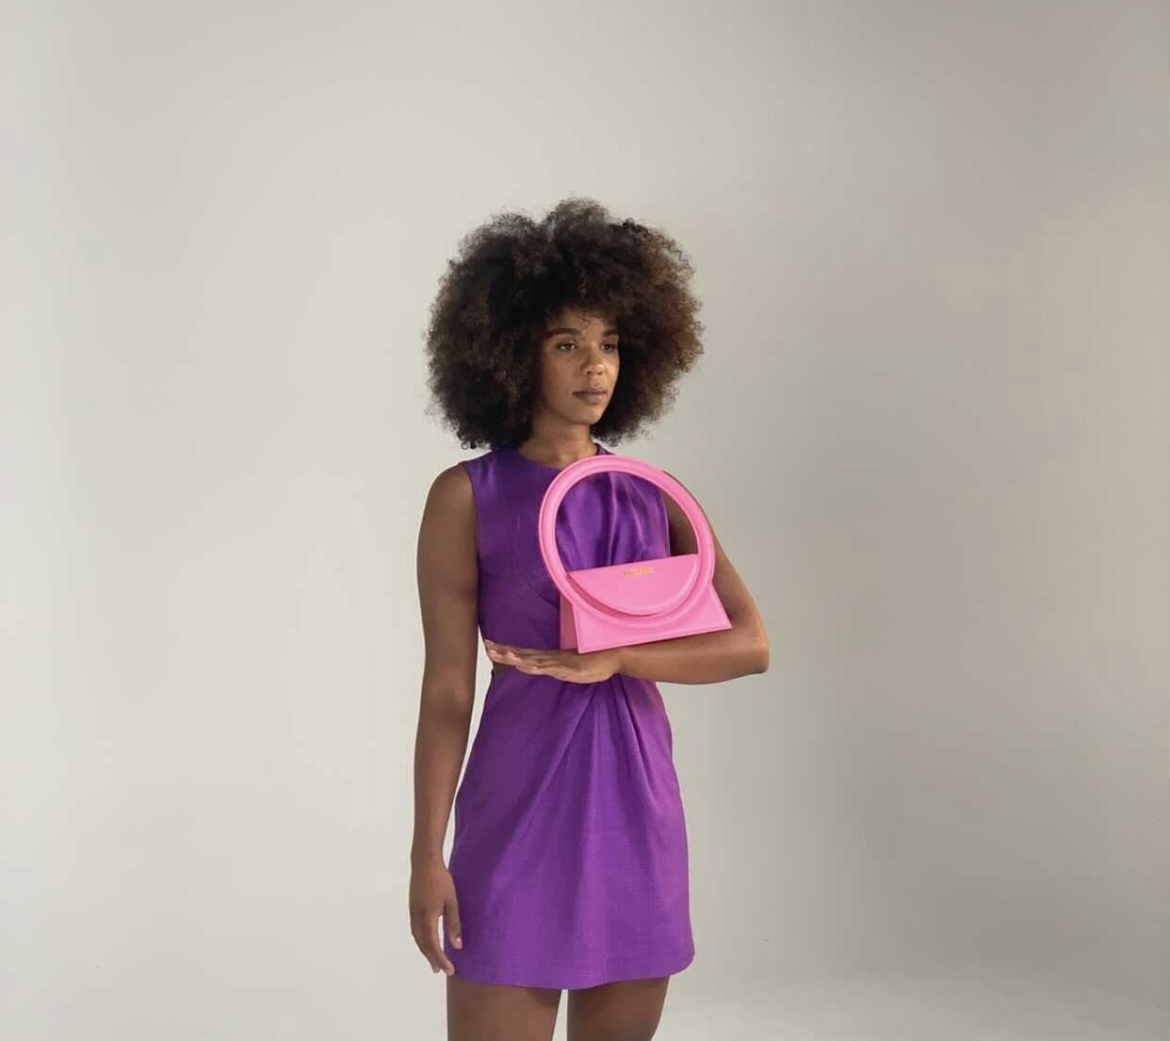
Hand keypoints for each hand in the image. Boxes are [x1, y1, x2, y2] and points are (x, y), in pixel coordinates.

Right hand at [409, 859, 460, 975]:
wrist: (424, 862)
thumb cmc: (441, 880)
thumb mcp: (451, 901)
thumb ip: (453, 924)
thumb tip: (457, 946)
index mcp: (427, 917)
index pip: (433, 945)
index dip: (441, 959)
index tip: (450, 970)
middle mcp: (417, 918)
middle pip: (423, 945)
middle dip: (432, 958)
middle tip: (440, 971)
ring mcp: (412, 913)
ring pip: (418, 938)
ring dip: (425, 951)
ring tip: (433, 960)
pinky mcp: (412, 908)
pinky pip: (416, 930)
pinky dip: (422, 941)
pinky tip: (427, 941)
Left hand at [484, 639, 619, 683]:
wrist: (614, 656)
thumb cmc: (593, 661)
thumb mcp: (570, 668)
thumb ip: (557, 668)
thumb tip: (543, 669)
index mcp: (550, 658)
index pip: (523, 653)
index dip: (506, 650)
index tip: (489, 646)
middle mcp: (552, 658)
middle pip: (524, 655)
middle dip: (505, 652)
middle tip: (487, 647)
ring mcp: (560, 663)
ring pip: (534, 660)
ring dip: (518, 657)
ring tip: (502, 654)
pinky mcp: (570, 668)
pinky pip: (551, 667)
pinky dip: (538, 666)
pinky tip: (527, 666)